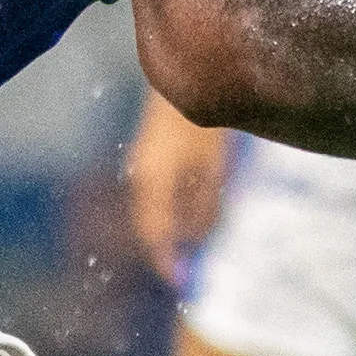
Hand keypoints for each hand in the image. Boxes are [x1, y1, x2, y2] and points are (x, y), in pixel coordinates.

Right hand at [124, 91, 233, 284]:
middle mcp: (143, 175)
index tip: (178, 282)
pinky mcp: (154, 152)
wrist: (187, 73)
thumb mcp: (212, 168)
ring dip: (172, 227)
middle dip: (168, 247)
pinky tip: (192, 210)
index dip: (165, 260)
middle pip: (151, 223)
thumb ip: (203, 205)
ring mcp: (146, 162)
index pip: (154, 234)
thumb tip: (195, 238)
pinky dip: (173, 208)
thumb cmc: (204, 120)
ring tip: (194, 241)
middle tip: (185, 268)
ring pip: (156, 207)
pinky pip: (160, 191)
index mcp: (153, 183)